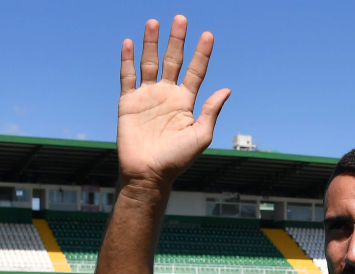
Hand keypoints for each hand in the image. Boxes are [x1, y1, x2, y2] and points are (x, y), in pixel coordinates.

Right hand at [117, 16, 229, 188]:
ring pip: (150, 62)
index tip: (208, 35)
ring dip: (152, 43)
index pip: (196, 71)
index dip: (202, 54)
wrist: (149, 173)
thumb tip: (226, 89)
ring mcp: (147, 96)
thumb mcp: (200, 135)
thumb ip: (211, 111)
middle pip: (173, 60)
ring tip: (155, 22)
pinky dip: (127, 59)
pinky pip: (127, 76)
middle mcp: (167, 95)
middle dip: (177, 40)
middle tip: (181, 18)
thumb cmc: (177, 160)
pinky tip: (129, 43)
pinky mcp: (128, 102)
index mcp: (186, 102)